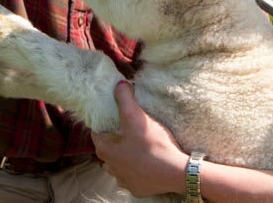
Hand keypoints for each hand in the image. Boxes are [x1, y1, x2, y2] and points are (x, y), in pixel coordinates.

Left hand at [91, 81, 186, 197]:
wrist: (175, 173)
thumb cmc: (153, 144)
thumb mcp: (136, 116)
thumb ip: (124, 98)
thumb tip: (119, 84)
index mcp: (105, 150)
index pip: (97, 132)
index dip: (105, 122)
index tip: (115, 115)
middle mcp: (110, 167)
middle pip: (109, 148)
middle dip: (116, 138)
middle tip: (130, 128)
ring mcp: (123, 180)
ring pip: (119, 163)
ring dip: (126, 155)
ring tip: (140, 145)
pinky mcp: (137, 188)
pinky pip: (133, 175)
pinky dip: (138, 168)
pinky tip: (148, 161)